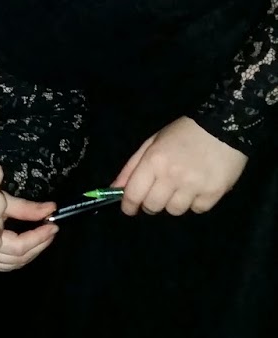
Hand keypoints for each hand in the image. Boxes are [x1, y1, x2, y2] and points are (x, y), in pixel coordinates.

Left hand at [113, 115, 247, 216]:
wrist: (224, 125)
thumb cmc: (184, 133)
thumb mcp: (153, 142)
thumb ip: (132, 166)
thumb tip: (114, 188)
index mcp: (154, 161)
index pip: (133, 194)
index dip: (128, 205)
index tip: (129, 209)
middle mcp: (172, 175)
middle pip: (153, 206)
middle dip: (151, 204)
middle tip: (158, 194)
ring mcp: (193, 186)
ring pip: (175, 211)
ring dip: (174, 203)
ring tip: (181, 188)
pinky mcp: (213, 193)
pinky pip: (197, 210)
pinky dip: (195, 203)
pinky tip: (198, 188)